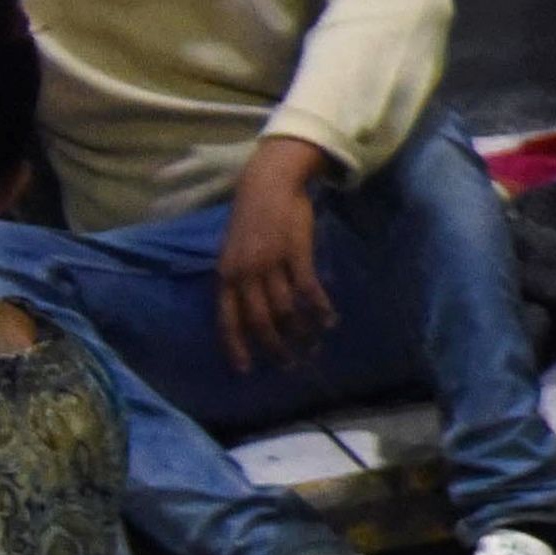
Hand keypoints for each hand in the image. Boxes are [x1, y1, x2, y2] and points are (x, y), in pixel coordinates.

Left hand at [213, 143, 339, 370]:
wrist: (268, 184)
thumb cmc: (251, 218)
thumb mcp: (234, 251)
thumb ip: (239, 278)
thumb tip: (250, 310)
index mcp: (226, 274)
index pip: (227, 319)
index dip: (237, 346)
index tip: (247, 370)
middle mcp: (245, 273)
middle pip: (259, 321)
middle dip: (275, 347)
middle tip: (290, 364)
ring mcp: (270, 264)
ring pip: (285, 310)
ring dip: (301, 332)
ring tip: (313, 346)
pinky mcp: (295, 253)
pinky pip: (308, 290)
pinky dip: (319, 309)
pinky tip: (329, 320)